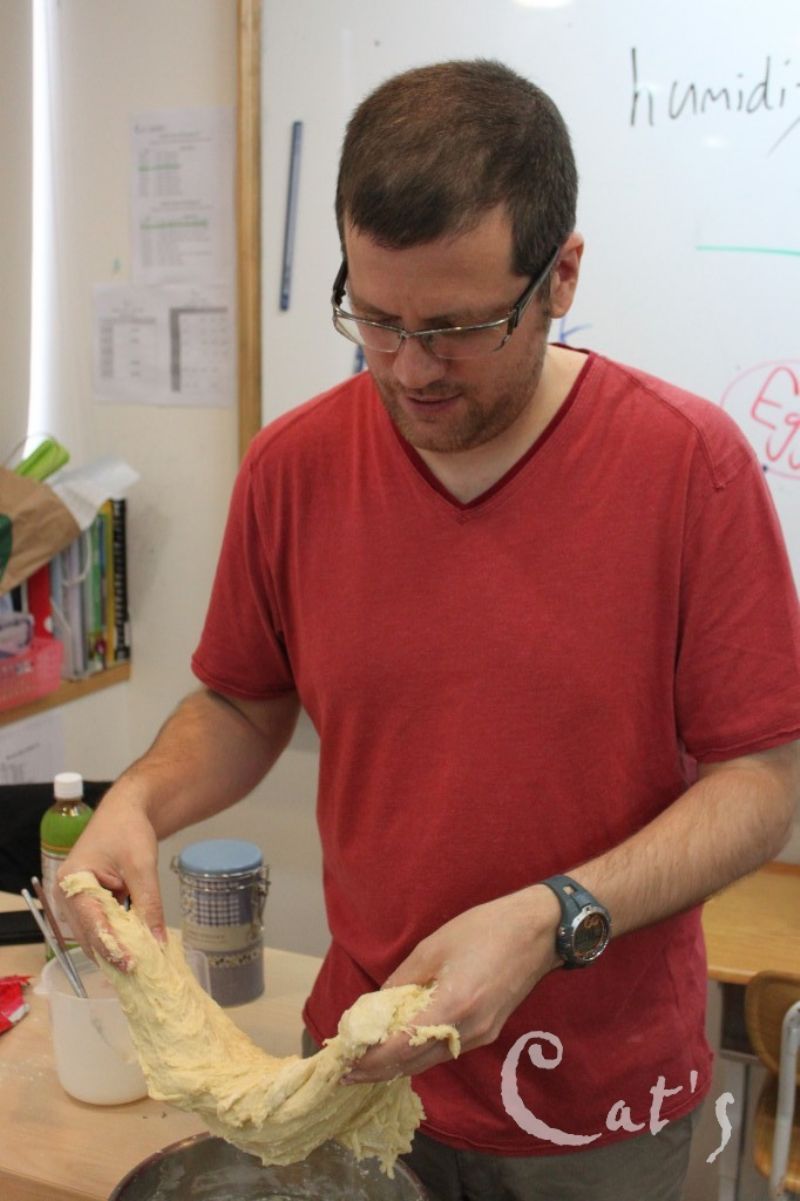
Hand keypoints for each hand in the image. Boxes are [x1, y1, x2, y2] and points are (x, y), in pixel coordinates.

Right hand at [56, 782, 164, 969]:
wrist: (126, 811)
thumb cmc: (128, 830)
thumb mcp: (142, 865)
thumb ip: (149, 903)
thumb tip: (157, 940)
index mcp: (73, 882)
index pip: (91, 923)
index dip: (111, 946)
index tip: (131, 965)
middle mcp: (68, 896)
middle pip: (90, 935)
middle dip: (114, 954)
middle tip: (141, 972)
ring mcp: (77, 902)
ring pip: (96, 936)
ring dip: (117, 949)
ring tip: (142, 965)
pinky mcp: (90, 905)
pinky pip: (103, 927)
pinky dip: (119, 938)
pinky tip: (138, 949)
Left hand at [342, 885, 562, 1083]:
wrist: (538, 931)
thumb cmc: (484, 930)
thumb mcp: (433, 947)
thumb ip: (403, 980)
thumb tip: (377, 1006)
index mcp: (452, 1007)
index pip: (400, 1047)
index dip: (369, 1059)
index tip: (342, 1064)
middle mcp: (467, 1031)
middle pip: (413, 1063)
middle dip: (377, 1070)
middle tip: (346, 1072)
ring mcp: (481, 1035)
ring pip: (430, 1061)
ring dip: (397, 1065)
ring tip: (367, 1063)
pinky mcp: (488, 1031)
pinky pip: (445, 1051)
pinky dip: (419, 1054)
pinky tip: (402, 1047)